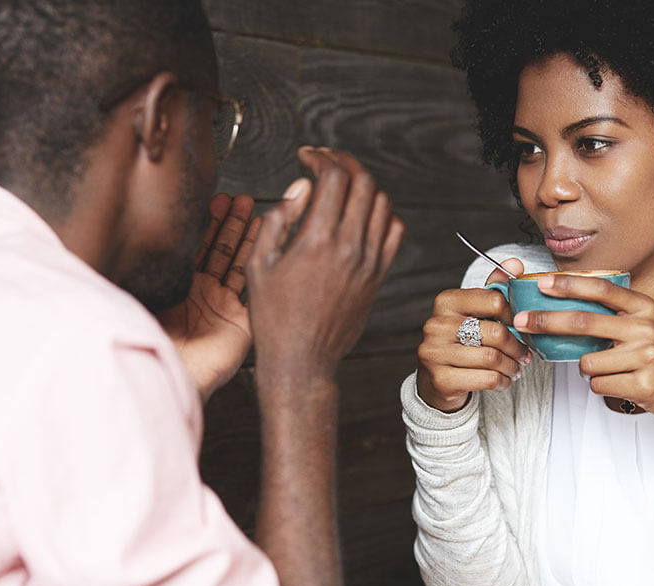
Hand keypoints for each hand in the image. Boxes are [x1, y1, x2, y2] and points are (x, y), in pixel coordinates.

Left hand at [159, 193, 260, 400]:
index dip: (205, 223)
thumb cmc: (151, 342)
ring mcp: (222, 307)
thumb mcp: (140, 297)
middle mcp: (200, 295)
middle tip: (238, 199)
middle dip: (228, 222)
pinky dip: (259, 261)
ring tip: (252, 210)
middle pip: (218, 250)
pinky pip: (252, 286)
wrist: (172, 375)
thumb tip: (122, 240)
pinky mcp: (241, 321)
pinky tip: (265, 241)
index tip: (213, 199)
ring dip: (245, 235)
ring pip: (236, 262)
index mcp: (176, 289)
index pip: (194, 247)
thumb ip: (139, 272)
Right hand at [246, 147, 404, 390]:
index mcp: (316, 240)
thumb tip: (301, 186)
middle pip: (362, 181)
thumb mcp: (259, 264)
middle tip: (326, 162)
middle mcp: (348, 247)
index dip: (320, 157)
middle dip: (343, 162)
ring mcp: (369, 261)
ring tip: (343, 185)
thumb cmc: (274, 317)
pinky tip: (364, 213)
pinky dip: (383, 212)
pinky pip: (394, 231)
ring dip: (363, 185)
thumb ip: (279, 218)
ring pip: (382, 202)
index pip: (333, 177)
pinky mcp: (378, 275)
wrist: (301, 360)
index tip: (307, 157)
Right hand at [415, 258, 531, 412]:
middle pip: (496, 332)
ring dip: (511, 366)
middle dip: (517, 346)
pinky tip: (504, 381)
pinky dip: (501, 382)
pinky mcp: (441, 378)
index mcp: (447, 302)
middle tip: (525, 355)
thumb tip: (515, 264)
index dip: (515, 316)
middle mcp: (436, 325)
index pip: (494, 300)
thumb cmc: (461, 342)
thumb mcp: (476, 312)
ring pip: (492, 358)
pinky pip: (485, 379)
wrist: (436, 380)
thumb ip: (495, 288)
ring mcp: (435, 352)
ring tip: (515, 368)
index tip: (520, 327)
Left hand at [511, 274, 653, 452]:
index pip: (601, 289)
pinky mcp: (642, 383)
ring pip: (587, 362)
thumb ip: (616, 314)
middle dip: (546, 321)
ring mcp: (645, 356)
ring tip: (614, 371)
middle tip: (520, 321)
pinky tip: (623, 384)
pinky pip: (598, 384)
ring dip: (589, 370)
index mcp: (644, 308)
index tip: (542, 283)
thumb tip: (565, 306)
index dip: (569, 285)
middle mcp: (645, 327)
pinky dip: (602, 387)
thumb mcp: (648, 325)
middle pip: (583, 322)